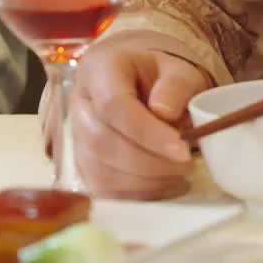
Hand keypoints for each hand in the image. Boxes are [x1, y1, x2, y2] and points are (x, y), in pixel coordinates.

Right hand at [70, 44, 211, 198]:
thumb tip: (165, 112)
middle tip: (185, 163)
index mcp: (100, 69)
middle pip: (102, 141)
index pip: (113, 105)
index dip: (147, 132)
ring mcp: (76, 138)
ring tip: (178, 172)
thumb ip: (177, 85)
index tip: (181, 149)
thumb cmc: (163, 79)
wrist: (148, 89)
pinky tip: (162, 184)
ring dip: (144, 181)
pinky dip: (135, 193)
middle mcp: (79, 103)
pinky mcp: (83, 166)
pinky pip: (102, 189)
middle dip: (148, 161)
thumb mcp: (180, 71)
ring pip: (99, 171)